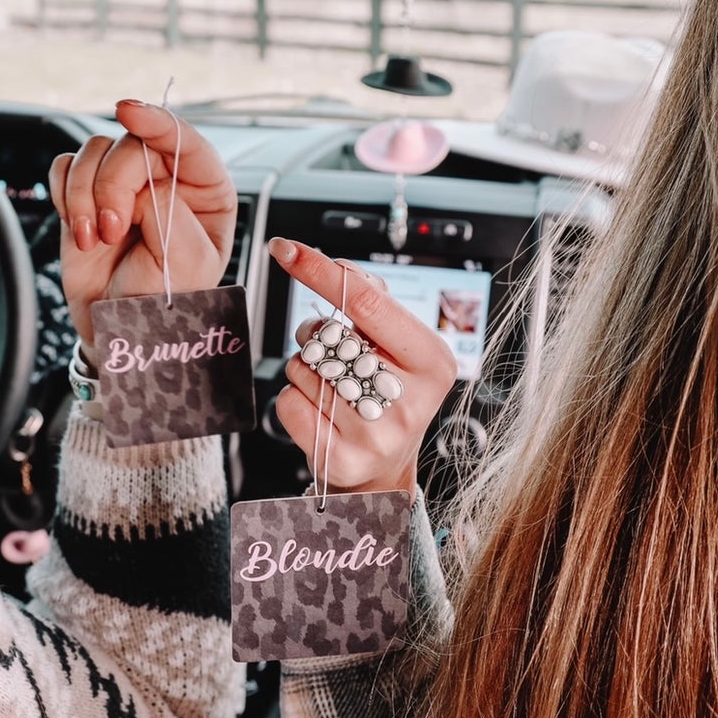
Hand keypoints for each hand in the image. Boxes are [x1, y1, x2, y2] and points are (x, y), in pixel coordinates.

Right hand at [50, 100, 237, 346]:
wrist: (115, 327)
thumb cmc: (160, 303)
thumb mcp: (184, 265)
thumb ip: (169, 215)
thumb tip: (138, 185)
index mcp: (207, 191)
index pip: (187, 141)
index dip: (158, 122)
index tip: (128, 113)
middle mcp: (168, 178)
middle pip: (132, 144)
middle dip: (113, 186)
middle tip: (112, 231)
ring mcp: (125, 182)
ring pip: (94, 150)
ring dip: (84, 195)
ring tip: (95, 240)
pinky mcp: (87, 191)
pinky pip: (65, 166)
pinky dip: (64, 194)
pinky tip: (81, 230)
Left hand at [269, 239, 456, 495]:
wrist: (385, 469)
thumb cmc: (388, 392)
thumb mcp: (399, 345)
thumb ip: (373, 302)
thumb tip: (338, 267)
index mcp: (433, 361)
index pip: (368, 304)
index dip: (321, 271)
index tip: (285, 248)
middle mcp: (410, 400)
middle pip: (330, 338)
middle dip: (316, 334)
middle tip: (330, 349)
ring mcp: (376, 435)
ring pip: (303, 369)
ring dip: (304, 369)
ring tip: (331, 386)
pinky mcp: (341, 460)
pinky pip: (288, 403)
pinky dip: (292, 398)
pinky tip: (318, 410)